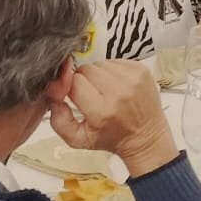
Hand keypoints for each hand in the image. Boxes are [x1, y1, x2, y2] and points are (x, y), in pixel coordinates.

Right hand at [49, 59, 179, 177]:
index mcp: (102, 111)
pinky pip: (115, 61)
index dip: (69, 86)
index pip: (73, 81)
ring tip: (104, 91)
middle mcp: (119, 93)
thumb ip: (58, 119)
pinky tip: (115, 85)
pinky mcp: (141, 70)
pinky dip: (111, 71)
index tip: (73, 95)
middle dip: (82, 80)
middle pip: (86, 69)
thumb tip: (55, 91)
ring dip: (97, 75)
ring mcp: (133, 79)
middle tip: (90, 95)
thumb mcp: (77, 139)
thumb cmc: (112, 138)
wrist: (145, 137)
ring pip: (99, 63)